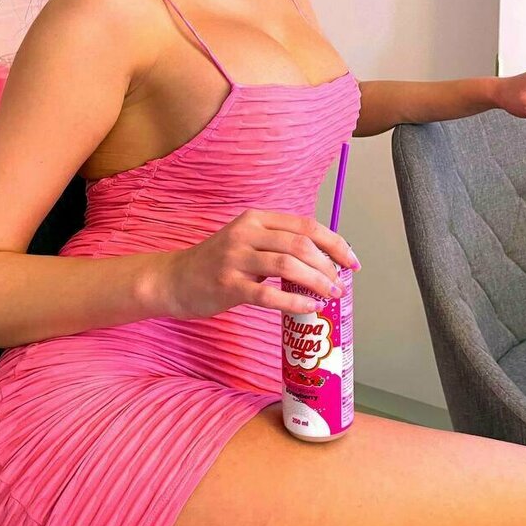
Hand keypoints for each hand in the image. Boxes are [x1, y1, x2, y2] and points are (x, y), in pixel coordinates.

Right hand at [162, 209, 360, 320]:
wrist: (175, 279)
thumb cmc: (217, 262)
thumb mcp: (247, 241)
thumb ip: (278, 243)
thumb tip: (324, 260)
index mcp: (256, 218)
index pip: (305, 225)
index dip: (334, 242)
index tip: (351, 261)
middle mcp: (246, 233)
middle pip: (300, 244)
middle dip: (328, 265)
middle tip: (340, 284)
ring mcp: (235, 258)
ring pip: (288, 265)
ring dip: (316, 281)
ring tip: (330, 295)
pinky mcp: (228, 284)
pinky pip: (268, 294)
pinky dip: (293, 301)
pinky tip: (309, 307)